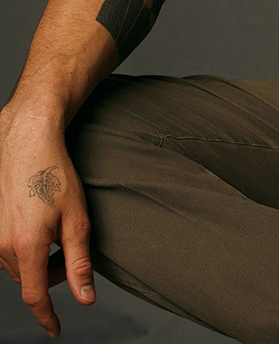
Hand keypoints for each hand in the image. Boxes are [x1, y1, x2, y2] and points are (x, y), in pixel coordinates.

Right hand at [0, 107, 94, 337]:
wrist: (26, 139)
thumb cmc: (54, 172)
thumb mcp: (76, 218)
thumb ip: (79, 263)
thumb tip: (85, 298)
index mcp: (26, 246)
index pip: (34, 297)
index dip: (47, 317)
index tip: (56, 329)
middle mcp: (1, 245)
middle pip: (28, 279)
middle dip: (51, 273)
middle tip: (70, 248)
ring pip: (16, 264)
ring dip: (37, 259)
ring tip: (55, 228)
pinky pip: (6, 248)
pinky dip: (24, 245)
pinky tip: (37, 220)